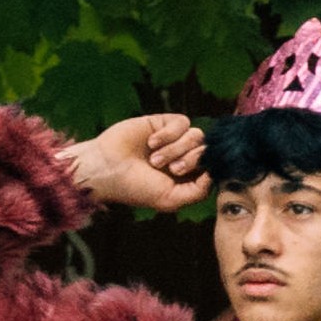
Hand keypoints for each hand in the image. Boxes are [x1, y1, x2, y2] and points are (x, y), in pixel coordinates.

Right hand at [58, 114, 208, 213]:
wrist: (106, 168)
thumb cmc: (135, 187)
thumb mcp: (169, 199)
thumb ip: (198, 191)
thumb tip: (214, 173)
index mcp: (187, 176)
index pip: (212, 167)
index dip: (207, 169)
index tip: (188, 177)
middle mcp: (183, 156)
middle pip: (206, 150)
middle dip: (190, 160)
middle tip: (170, 169)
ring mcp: (174, 139)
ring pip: (196, 136)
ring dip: (176, 148)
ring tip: (155, 159)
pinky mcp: (163, 122)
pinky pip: (182, 122)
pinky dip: (168, 134)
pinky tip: (151, 142)